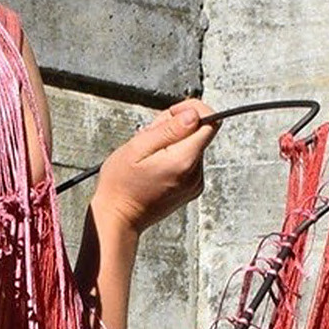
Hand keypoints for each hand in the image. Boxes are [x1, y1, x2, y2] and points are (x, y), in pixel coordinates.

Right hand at [92, 98, 219, 237]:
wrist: (118, 218)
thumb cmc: (120, 185)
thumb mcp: (137, 148)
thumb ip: (168, 129)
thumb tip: (193, 115)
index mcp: (183, 160)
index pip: (210, 121)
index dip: (192, 110)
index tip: (172, 114)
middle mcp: (195, 173)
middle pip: (199, 133)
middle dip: (177, 127)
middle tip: (151, 139)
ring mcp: (195, 183)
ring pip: (193, 146)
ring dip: (174, 143)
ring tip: (150, 156)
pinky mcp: (191, 188)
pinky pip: (189, 161)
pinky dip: (174, 157)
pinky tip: (156, 165)